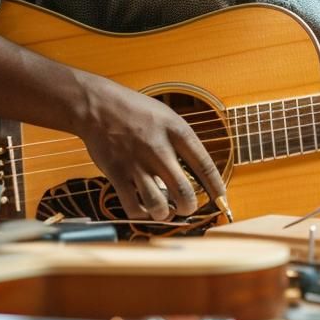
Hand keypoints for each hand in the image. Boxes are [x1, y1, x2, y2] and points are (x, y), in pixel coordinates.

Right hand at [71, 72, 226, 221]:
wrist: (98, 105)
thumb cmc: (135, 111)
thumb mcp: (167, 117)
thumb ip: (181, 142)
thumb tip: (197, 170)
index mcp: (177, 132)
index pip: (205, 165)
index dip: (216, 187)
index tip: (220, 198)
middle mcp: (159, 149)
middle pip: (184, 192)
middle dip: (190, 207)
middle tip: (188, 208)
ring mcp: (137, 163)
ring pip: (158, 204)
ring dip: (165, 214)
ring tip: (165, 211)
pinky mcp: (117, 173)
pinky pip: (132, 206)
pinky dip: (141, 214)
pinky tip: (144, 209)